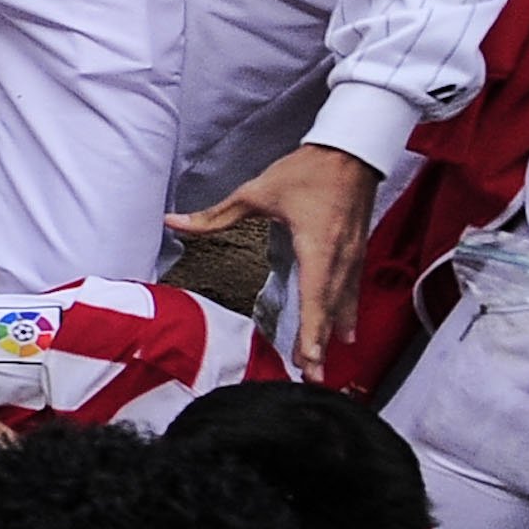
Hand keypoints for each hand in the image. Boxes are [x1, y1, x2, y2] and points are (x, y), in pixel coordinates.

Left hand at [164, 142, 377, 369]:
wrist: (352, 150)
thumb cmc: (308, 170)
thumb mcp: (257, 191)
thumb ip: (215, 215)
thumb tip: (173, 222)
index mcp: (317, 247)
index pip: (314, 299)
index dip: (312, 333)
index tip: (310, 362)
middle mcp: (339, 258)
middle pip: (329, 310)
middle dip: (320, 345)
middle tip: (313, 378)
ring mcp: (352, 256)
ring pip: (342, 304)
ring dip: (331, 334)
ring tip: (322, 365)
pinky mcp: (355, 251)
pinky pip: (351, 290)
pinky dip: (345, 314)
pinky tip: (345, 333)